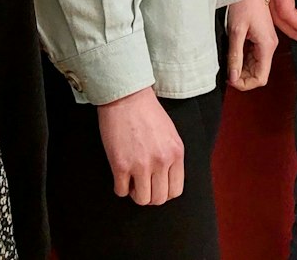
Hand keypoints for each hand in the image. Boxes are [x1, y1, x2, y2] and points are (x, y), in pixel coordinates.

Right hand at [95, 87, 184, 205]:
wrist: (127, 97)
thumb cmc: (147, 112)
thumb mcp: (170, 134)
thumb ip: (171, 156)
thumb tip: (166, 178)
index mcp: (176, 153)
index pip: (176, 190)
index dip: (164, 192)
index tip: (156, 187)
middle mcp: (162, 161)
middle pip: (159, 198)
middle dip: (150, 195)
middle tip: (142, 185)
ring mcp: (141, 165)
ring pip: (141, 199)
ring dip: (135, 193)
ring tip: (131, 180)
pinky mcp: (121, 165)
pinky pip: (121, 192)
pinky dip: (120, 188)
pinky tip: (120, 175)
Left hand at [225, 0, 278, 90]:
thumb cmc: (244, 4)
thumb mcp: (236, 31)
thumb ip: (235, 56)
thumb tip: (233, 77)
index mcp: (267, 46)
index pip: (261, 78)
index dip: (245, 84)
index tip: (231, 80)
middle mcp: (270, 46)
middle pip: (259, 73)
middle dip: (242, 77)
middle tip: (227, 72)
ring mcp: (266, 42)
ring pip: (256, 66)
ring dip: (242, 69)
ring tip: (228, 62)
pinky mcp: (261, 38)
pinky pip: (254, 56)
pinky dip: (243, 60)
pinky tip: (233, 54)